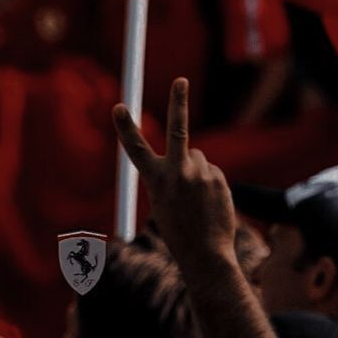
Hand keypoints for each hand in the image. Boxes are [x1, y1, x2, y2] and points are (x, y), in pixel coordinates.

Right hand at [113, 77, 236, 267]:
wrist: (206, 257)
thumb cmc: (178, 230)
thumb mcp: (162, 201)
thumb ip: (169, 174)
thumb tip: (189, 152)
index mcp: (156, 180)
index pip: (136, 149)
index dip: (126, 126)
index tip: (118, 106)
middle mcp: (178, 173)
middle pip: (178, 129)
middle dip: (178, 102)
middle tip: (181, 81)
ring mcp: (200, 175)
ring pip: (196, 158)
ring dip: (195, 171)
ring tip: (196, 200)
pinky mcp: (219, 178)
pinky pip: (210, 171)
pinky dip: (209, 182)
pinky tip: (208, 204)